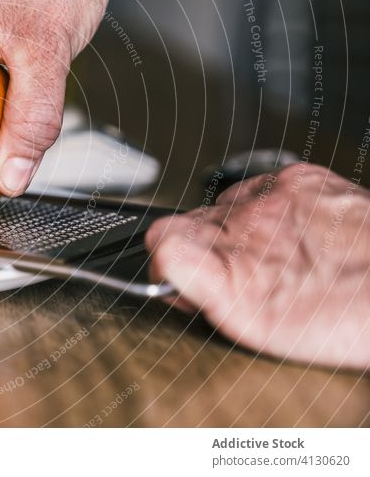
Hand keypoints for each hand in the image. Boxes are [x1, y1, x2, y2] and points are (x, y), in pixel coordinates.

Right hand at [146, 163, 369, 369]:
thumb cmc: (348, 315)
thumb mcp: (261, 332)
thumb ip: (204, 295)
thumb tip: (173, 275)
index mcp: (232, 274)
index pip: (161, 242)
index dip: (165, 264)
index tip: (179, 279)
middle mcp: (247, 226)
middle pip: (186, 223)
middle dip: (201, 251)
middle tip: (232, 275)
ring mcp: (272, 196)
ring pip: (220, 206)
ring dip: (233, 230)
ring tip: (268, 256)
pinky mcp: (299, 177)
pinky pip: (258, 187)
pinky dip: (266, 210)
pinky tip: (290, 234)